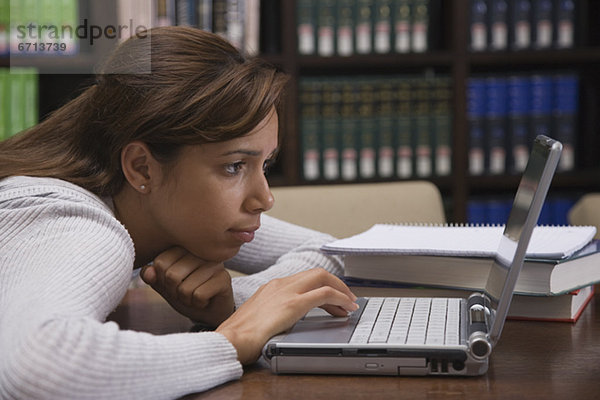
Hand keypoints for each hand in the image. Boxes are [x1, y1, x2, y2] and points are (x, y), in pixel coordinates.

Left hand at [141, 247, 234, 326]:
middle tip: (186, 291)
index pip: (160, 262)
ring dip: (187, 299)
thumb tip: (147, 272)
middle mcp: (200, 251)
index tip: (175, 283)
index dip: (162, 280)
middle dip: (175, 291)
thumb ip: (153, 277)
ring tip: (197, 295)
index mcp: (184, 247)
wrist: (211, 310)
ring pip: (184, 288)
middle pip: (171, 275)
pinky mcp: (224, 278)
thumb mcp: (165, 286)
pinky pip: (198, 295)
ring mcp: (214, 263)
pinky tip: (206, 299)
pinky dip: (198, 303)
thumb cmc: (188, 293)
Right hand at [216, 268, 357, 364]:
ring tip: (350, 304)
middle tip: (347, 300)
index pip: (304, 278)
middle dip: (337, 284)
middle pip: (317, 273)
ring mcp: (286, 292)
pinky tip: (347, 308)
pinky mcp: (293, 304)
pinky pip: (325, 293)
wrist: (228, 340)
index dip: (322, 286)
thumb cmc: (239, 337)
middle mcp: (280, 284)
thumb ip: (274, 315)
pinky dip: (340, 298)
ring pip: (323, 277)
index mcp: (271, 287)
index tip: (332, 299)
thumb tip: (286, 322)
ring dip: (341, 290)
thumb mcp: (259, 319)